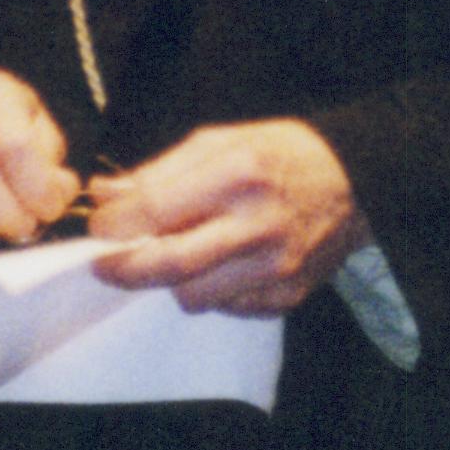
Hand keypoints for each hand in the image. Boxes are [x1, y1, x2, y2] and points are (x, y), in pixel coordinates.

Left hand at [87, 119, 362, 314]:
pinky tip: (217, 265)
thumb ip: (159, 171)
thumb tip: (105, 193)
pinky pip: (227, 307)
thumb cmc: (277, 155)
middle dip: (124, 269)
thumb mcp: (218, 142)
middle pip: (171, 265)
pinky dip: (210, 290)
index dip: (115, 223)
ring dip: (170, 281)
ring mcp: (275, 267)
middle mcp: (257, 225)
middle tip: (102, 264)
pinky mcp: (287, 296)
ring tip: (171, 257)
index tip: (97, 225)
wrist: (353, 183)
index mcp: (237, 174)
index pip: (156, 209)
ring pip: (194, 296)